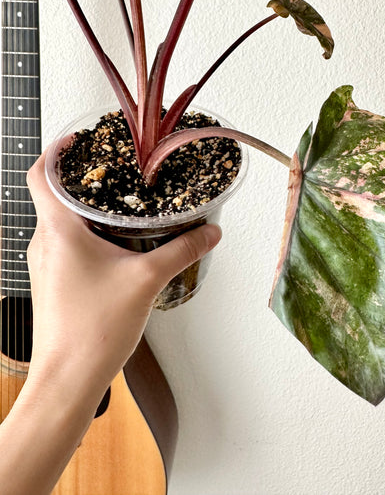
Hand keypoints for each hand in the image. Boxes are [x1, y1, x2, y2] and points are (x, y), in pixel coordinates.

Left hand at [26, 151, 221, 394]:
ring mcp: (45, 264)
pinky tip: (115, 244)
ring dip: (83, 207)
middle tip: (113, 167)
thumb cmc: (93, 332)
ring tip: (119, 202)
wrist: (68, 380)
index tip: (80, 138)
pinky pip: (64, 244)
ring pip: (58, 220)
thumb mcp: (147, 280)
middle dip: (80, 176)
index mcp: (58, 231)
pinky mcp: (52, 282)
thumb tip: (209, 233)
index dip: (57, 149)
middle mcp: (44, 243)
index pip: (40, 174)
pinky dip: (84, 233)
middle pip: (51, 193)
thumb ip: (182, 250)